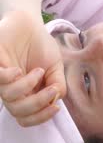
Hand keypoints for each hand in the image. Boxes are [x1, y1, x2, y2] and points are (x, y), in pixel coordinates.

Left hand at [0, 11, 65, 126]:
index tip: (56, 108)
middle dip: (38, 104)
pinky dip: (10, 78)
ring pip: (9, 97)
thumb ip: (58, 84)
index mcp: (27, 93)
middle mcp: (12, 89)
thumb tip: (55, 99)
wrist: (30, 25)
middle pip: (18, 112)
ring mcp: (1, 78)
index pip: (26, 117)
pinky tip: (19, 69)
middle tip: (52, 89)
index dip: (40, 118)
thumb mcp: (56, 67)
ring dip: (28, 86)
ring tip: (39, 70)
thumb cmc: (41, 46)